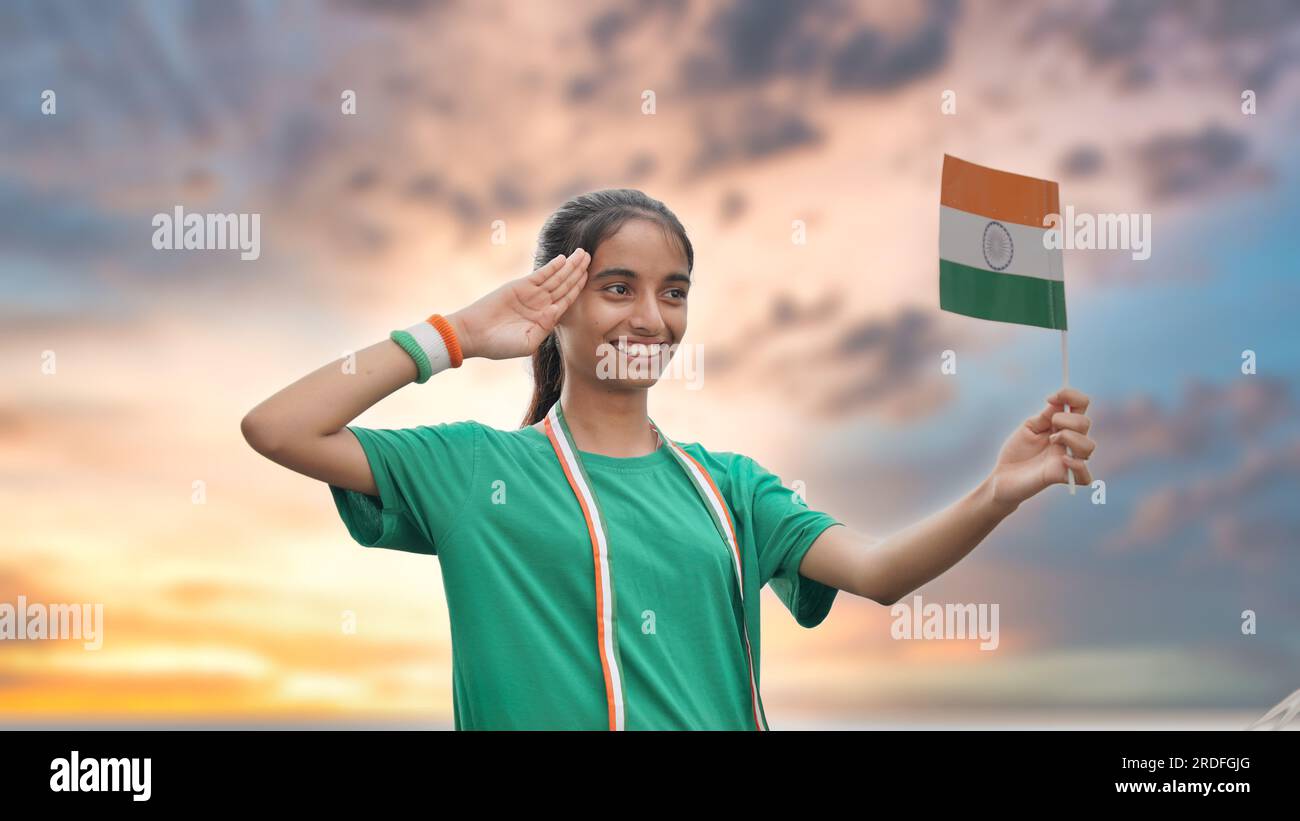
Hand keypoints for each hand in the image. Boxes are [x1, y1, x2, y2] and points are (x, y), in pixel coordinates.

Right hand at [446, 249, 589, 360]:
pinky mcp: (519, 286)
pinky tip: (563, 259)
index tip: (591, 279)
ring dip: (569, 266)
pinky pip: (539, 275)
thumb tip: (556, 309)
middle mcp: (540, 304)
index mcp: (545, 319)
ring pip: (555, 277)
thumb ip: (544, 328)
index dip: (579, 289)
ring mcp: (530, 294)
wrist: (473, 335)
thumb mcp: (526, 343)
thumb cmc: (498, 345)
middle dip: (578, 272)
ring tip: (582, 254)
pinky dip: (551, 267)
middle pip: (565, 285)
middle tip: (591, 258)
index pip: (567, 301)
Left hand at [988, 387, 1095, 509]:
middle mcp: (1070, 442)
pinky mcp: (1062, 478)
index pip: (1081, 406)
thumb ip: (1046, 415)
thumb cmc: (1017, 451)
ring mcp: (1068, 460)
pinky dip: (1077, 465)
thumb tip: (1060, 399)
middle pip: (1085, 423)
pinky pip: (1085, 476)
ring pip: (1089, 446)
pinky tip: (1062, 460)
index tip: (1051, 398)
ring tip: (1051, 441)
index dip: (1071, 396)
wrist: (1002, 476)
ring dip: (1070, 438)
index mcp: (1063, 426)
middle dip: (1066, 419)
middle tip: (1049, 427)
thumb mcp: (1030, 427)